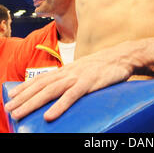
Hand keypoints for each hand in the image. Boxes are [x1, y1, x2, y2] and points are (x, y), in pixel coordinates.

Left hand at [5, 42, 133, 121]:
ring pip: (50, 91)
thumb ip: (72, 79)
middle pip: (41, 85)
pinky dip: (59, 106)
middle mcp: (69, 72)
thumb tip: (62, 89)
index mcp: (67, 70)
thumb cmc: (104, 66)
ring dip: (33, 103)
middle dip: (23, 98)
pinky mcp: (89, 83)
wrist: (122, 56)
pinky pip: (72, 96)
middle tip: (8, 109)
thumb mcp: (85, 71)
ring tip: (19, 113)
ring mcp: (78, 77)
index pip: (42, 78)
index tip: (11, 96)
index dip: (25, 87)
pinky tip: (49, 116)